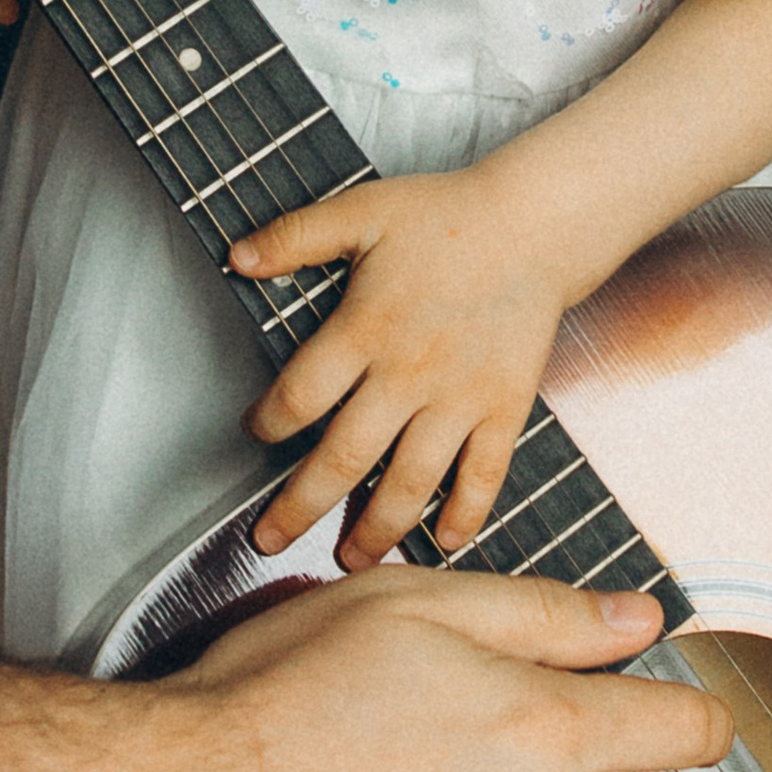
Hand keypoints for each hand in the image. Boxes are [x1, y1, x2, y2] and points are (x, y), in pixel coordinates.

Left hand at [230, 163, 570, 569]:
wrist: (536, 224)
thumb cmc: (446, 216)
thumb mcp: (361, 210)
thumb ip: (295, 236)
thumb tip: (235, 258)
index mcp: (366, 329)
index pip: (300, 397)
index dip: (269, 425)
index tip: (256, 436)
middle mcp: (409, 374)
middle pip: (344, 458)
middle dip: (300, 508)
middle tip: (270, 541)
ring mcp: (460, 399)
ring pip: (410, 481)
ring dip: (376, 529)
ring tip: (350, 561)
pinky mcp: (505, 409)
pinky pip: (484, 476)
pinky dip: (465, 515)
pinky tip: (445, 542)